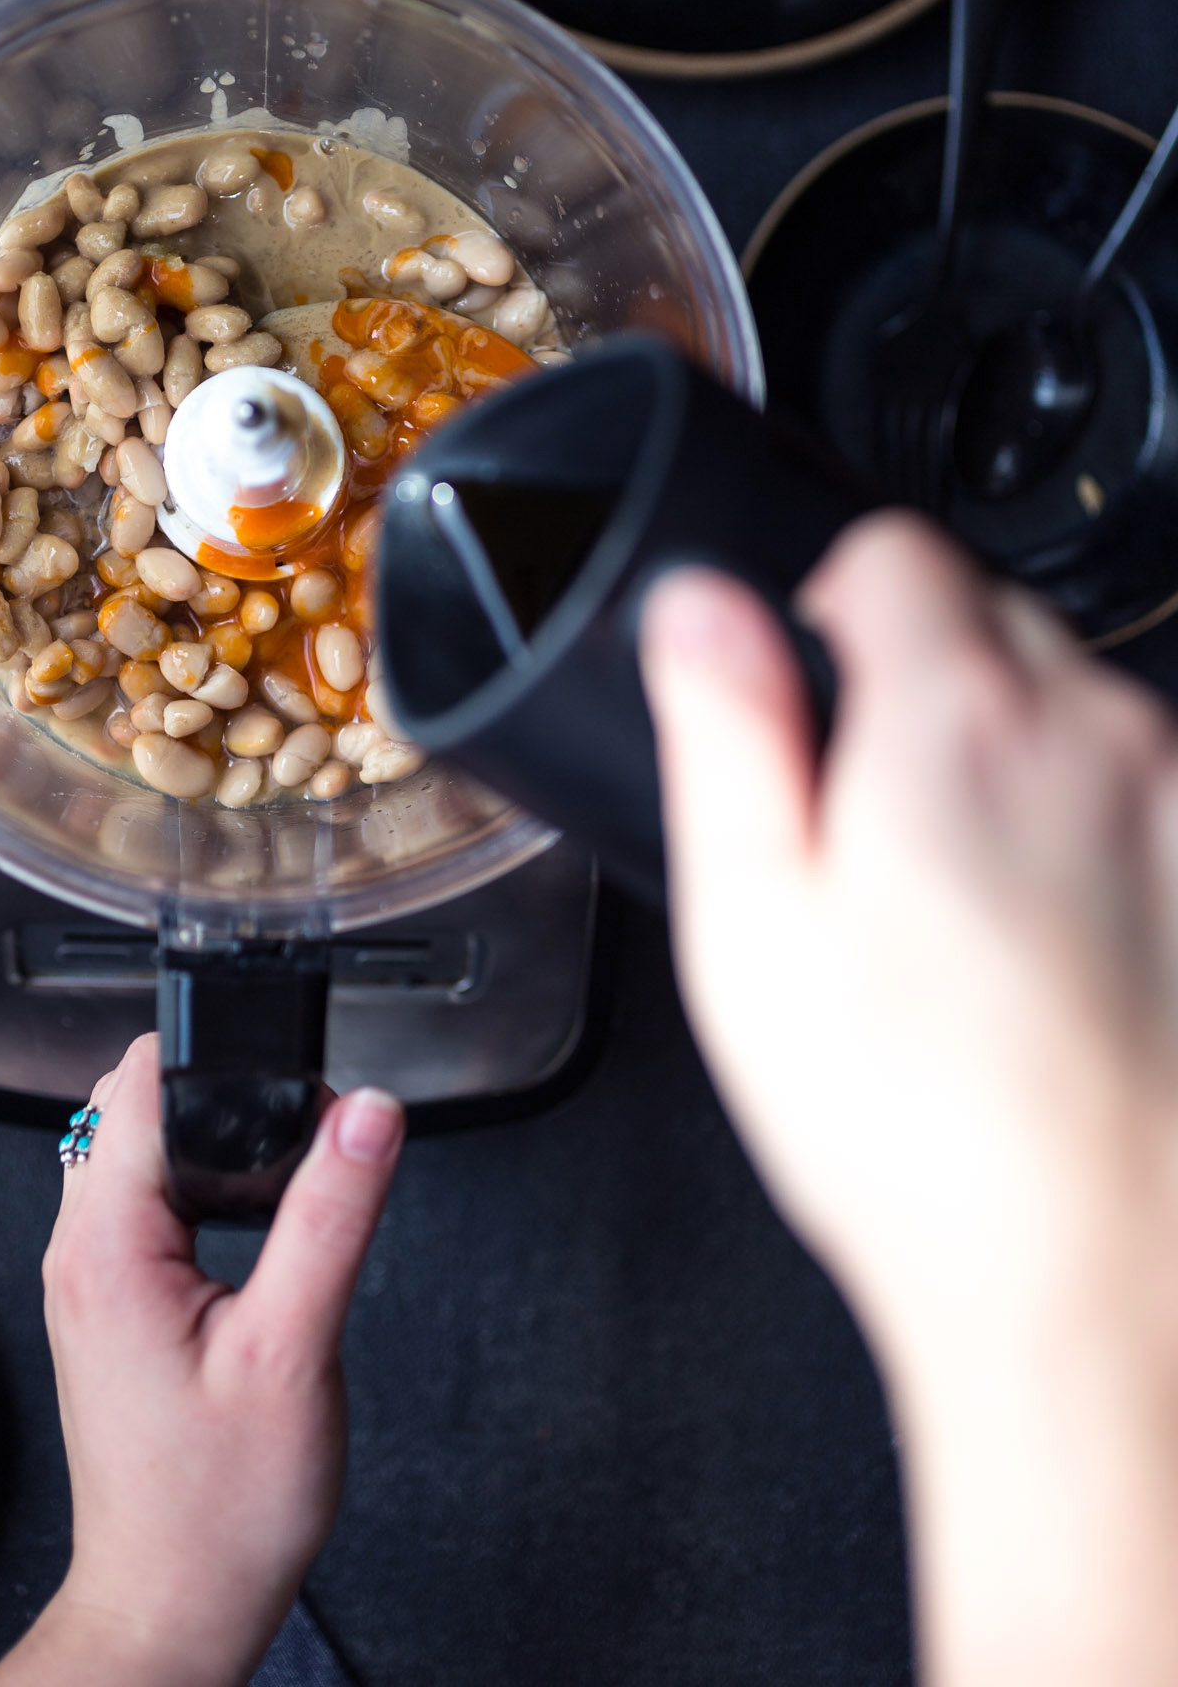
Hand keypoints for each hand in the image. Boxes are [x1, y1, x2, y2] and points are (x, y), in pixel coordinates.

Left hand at [0, 1034, 403, 1686]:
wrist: (173, 1607)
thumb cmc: (218, 1511)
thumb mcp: (296, 1352)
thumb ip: (332, 1217)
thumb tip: (368, 1115)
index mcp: (108, 1246)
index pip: (143, 1082)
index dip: (222, 1055)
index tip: (293, 1073)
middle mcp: (79, 1252)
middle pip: (132, 1100)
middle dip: (218, 1086)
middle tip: (302, 1123)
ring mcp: (88, 1279)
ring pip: (134, 1147)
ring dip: (204, 1134)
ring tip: (282, 1167)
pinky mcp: (110, 1304)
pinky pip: (140, 1199)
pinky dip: (194, 1181)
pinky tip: (249, 1215)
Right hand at [640, 516, 1177, 1686]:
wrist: (1095, 1281)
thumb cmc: (914, 1130)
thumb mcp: (749, 923)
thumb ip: (725, 730)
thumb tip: (698, 603)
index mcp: (952, 723)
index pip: (893, 550)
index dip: (830, 607)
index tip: (815, 690)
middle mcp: (1095, 735)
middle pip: (993, 622)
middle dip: (924, 683)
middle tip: (874, 832)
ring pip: (1079, 710)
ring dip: (1015, 760)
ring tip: (964, 914)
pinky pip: (1147, 798)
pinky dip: (1098, 834)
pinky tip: (1052, 953)